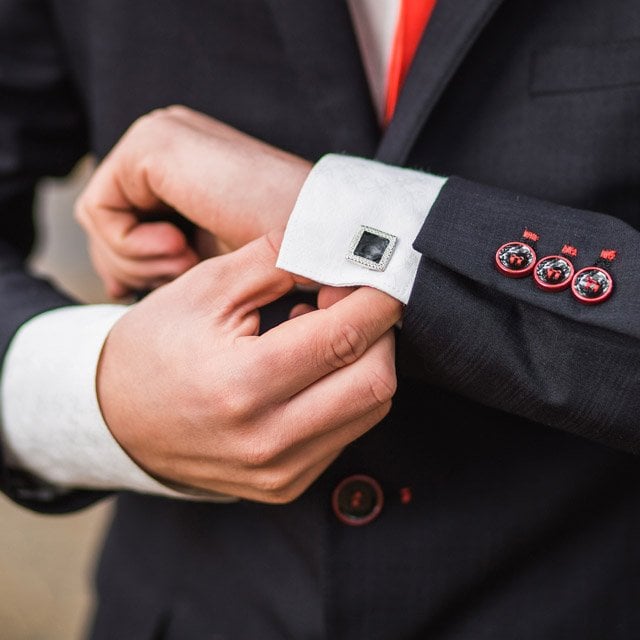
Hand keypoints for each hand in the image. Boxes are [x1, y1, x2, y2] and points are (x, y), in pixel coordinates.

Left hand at [75, 105, 310, 297]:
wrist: (323, 235)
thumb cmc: (282, 260)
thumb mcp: (215, 269)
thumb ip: (165, 265)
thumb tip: (116, 288)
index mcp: (183, 164)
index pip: (123, 217)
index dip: (131, 266)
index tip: (146, 295)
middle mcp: (167, 141)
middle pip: (108, 221)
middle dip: (132, 267)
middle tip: (177, 275)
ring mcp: (158, 135)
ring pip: (102, 220)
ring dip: (140, 260)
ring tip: (186, 262)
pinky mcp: (152, 146)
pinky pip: (101, 211)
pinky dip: (132, 247)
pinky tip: (181, 249)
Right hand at [98, 233, 401, 502]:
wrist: (119, 419)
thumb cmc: (157, 346)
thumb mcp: (207, 287)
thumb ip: (278, 260)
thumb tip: (340, 250)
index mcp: (241, 385)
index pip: (342, 338)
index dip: (377, 300)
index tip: (385, 274)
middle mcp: (267, 441)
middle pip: (374, 381)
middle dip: (380, 332)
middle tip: (351, 301)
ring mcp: (280, 472)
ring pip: (370, 409)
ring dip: (365, 361)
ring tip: (323, 332)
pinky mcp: (287, 484)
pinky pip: (346, 432)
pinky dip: (345, 392)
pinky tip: (312, 369)